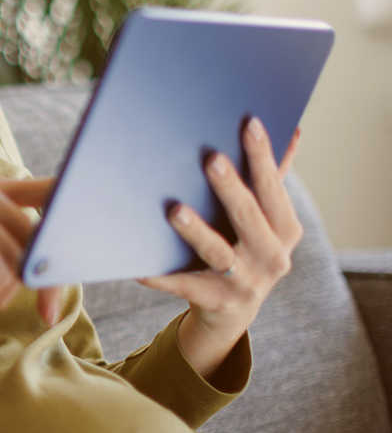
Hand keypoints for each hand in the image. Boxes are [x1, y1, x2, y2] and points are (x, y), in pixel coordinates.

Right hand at [0, 176, 60, 359]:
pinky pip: (3, 278)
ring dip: (2, 293)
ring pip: (22, 264)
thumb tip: (63, 262)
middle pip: (42, 239)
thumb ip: (9, 239)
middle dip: (45, 282)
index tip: (97, 245)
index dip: (75, 216)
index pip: (50, 192)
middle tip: (46, 313)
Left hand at [138, 118, 302, 358]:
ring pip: (218, 253)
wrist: (232, 309)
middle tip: (212, 159)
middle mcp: (271, 258)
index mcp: (285, 230)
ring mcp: (242, 282)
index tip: (250, 124)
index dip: (264, 157)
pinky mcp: (212, 300)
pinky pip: (182, 284)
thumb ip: (274, 177)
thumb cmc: (246, 247)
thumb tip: (292, 130)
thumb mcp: (266, 218)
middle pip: (249, 218)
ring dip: (197, 231)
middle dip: (231, 189)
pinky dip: (161, 275)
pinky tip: (140, 263)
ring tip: (175, 210)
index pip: (274, 189)